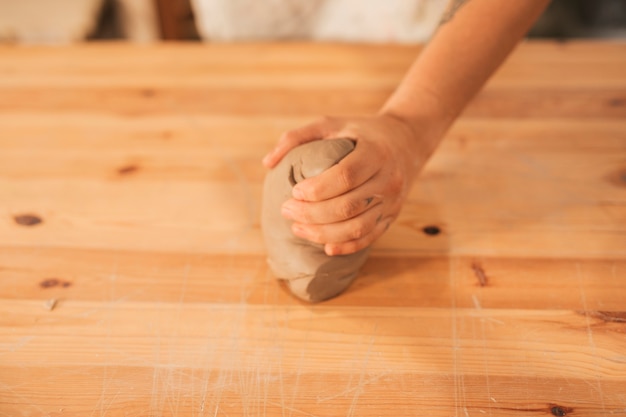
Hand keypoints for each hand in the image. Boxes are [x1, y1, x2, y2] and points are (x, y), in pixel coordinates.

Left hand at [262, 114, 429, 255]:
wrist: (407, 142)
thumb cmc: (361, 132)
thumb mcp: (331, 124)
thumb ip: (297, 137)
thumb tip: (268, 163)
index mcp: (375, 152)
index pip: (345, 176)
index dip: (317, 189)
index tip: (294, 192)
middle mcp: (388, 178)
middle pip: (348, 206)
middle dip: (312, 214)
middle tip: (287, 211)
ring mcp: (392, 200)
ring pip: (358, 227)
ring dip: (324, 233)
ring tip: (298, 228)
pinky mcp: (392, 215)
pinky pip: (369, 237)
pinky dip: (347, 246)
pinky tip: (325, 246)